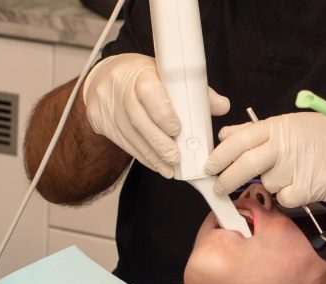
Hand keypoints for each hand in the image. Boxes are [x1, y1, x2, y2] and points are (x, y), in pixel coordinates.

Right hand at [83, 53, 230, 178]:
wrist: (104, 78)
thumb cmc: (143, 76)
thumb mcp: (166, 75)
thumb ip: (194, 91)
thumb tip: (223, 106)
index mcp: (140, 73)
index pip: (149, 92)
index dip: (163, 113)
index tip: (177, 129)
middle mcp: (121, 89)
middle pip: (138, 120)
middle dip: (160, 143)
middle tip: (176, 158)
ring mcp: (109, 108)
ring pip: (131, 136)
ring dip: (152, 155)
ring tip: (170, 167)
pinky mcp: (102, 123)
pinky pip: (125, 144)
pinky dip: (143, 157)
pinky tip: (157, 164)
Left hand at [205, 112, 325, 206]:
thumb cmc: (324, 137)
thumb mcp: (290, 125)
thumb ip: (256, 132)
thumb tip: (226, 135)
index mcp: (277, 127)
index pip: (238, 140)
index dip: (219, 156)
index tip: (209, 167)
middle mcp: (285, 145)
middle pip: (244, 165)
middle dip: (226, 179)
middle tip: (219, 188)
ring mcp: (296, 167)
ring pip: (267, 184)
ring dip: (272, 184)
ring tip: (292, 173)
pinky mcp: (308, 188)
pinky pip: (285, 199)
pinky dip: (289, 196)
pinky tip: (302, 184)